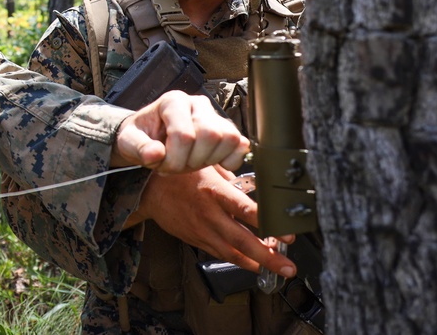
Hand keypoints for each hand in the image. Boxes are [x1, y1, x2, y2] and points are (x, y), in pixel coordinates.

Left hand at [110, 90, 248, 173]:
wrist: (149, 137)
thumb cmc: (141, 136)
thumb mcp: (128, 141)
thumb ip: (138, 147)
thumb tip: (155, 154)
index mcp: (173, 101)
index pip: (184, 134)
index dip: (174, 158)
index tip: (160, 164)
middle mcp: (197, 103)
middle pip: (211, 134)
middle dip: (191, 160)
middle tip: (175, 165)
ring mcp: (215, 115)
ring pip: (228, 139)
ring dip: (208, 160)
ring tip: (188, 162)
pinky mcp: (227, 129)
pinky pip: (241, 145)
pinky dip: (230, 160)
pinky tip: (210, 162)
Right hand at [129, 165, 296, 278]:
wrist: (148, 190)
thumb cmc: (178, 174)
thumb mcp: (207, 166)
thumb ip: (231, 179)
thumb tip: (254, 187)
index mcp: (214, 192)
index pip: (246, 210)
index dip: (268, 224)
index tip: (287, 234)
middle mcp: (209, 214)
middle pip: (242, 240)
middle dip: (268, 257)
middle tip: (288, 267)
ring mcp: (201, 230)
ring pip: (232, 252)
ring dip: (255, 263)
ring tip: (275, 270)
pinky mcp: (195, 239)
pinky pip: (219, 253)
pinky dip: (237, 260)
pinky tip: (252, 263)